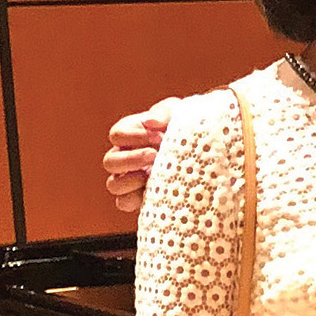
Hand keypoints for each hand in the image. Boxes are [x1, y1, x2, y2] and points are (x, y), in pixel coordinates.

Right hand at [103, 97, 180, 211]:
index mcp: (130, 134)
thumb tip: (150, 122)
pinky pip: (124, 203)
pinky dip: (136, 198)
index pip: (117, 135)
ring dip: (131, 180)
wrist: (205, 150)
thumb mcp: (179, 113)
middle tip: (155, 155)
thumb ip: (164, 113)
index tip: (159, 136)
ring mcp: (130, 179)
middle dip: (132, 159)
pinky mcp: (140, 197)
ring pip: (113, 185)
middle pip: (109, 162)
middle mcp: (125, 157)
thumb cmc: (187, 127)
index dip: (133, 136)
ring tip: (153, 175)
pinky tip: (157, 190)